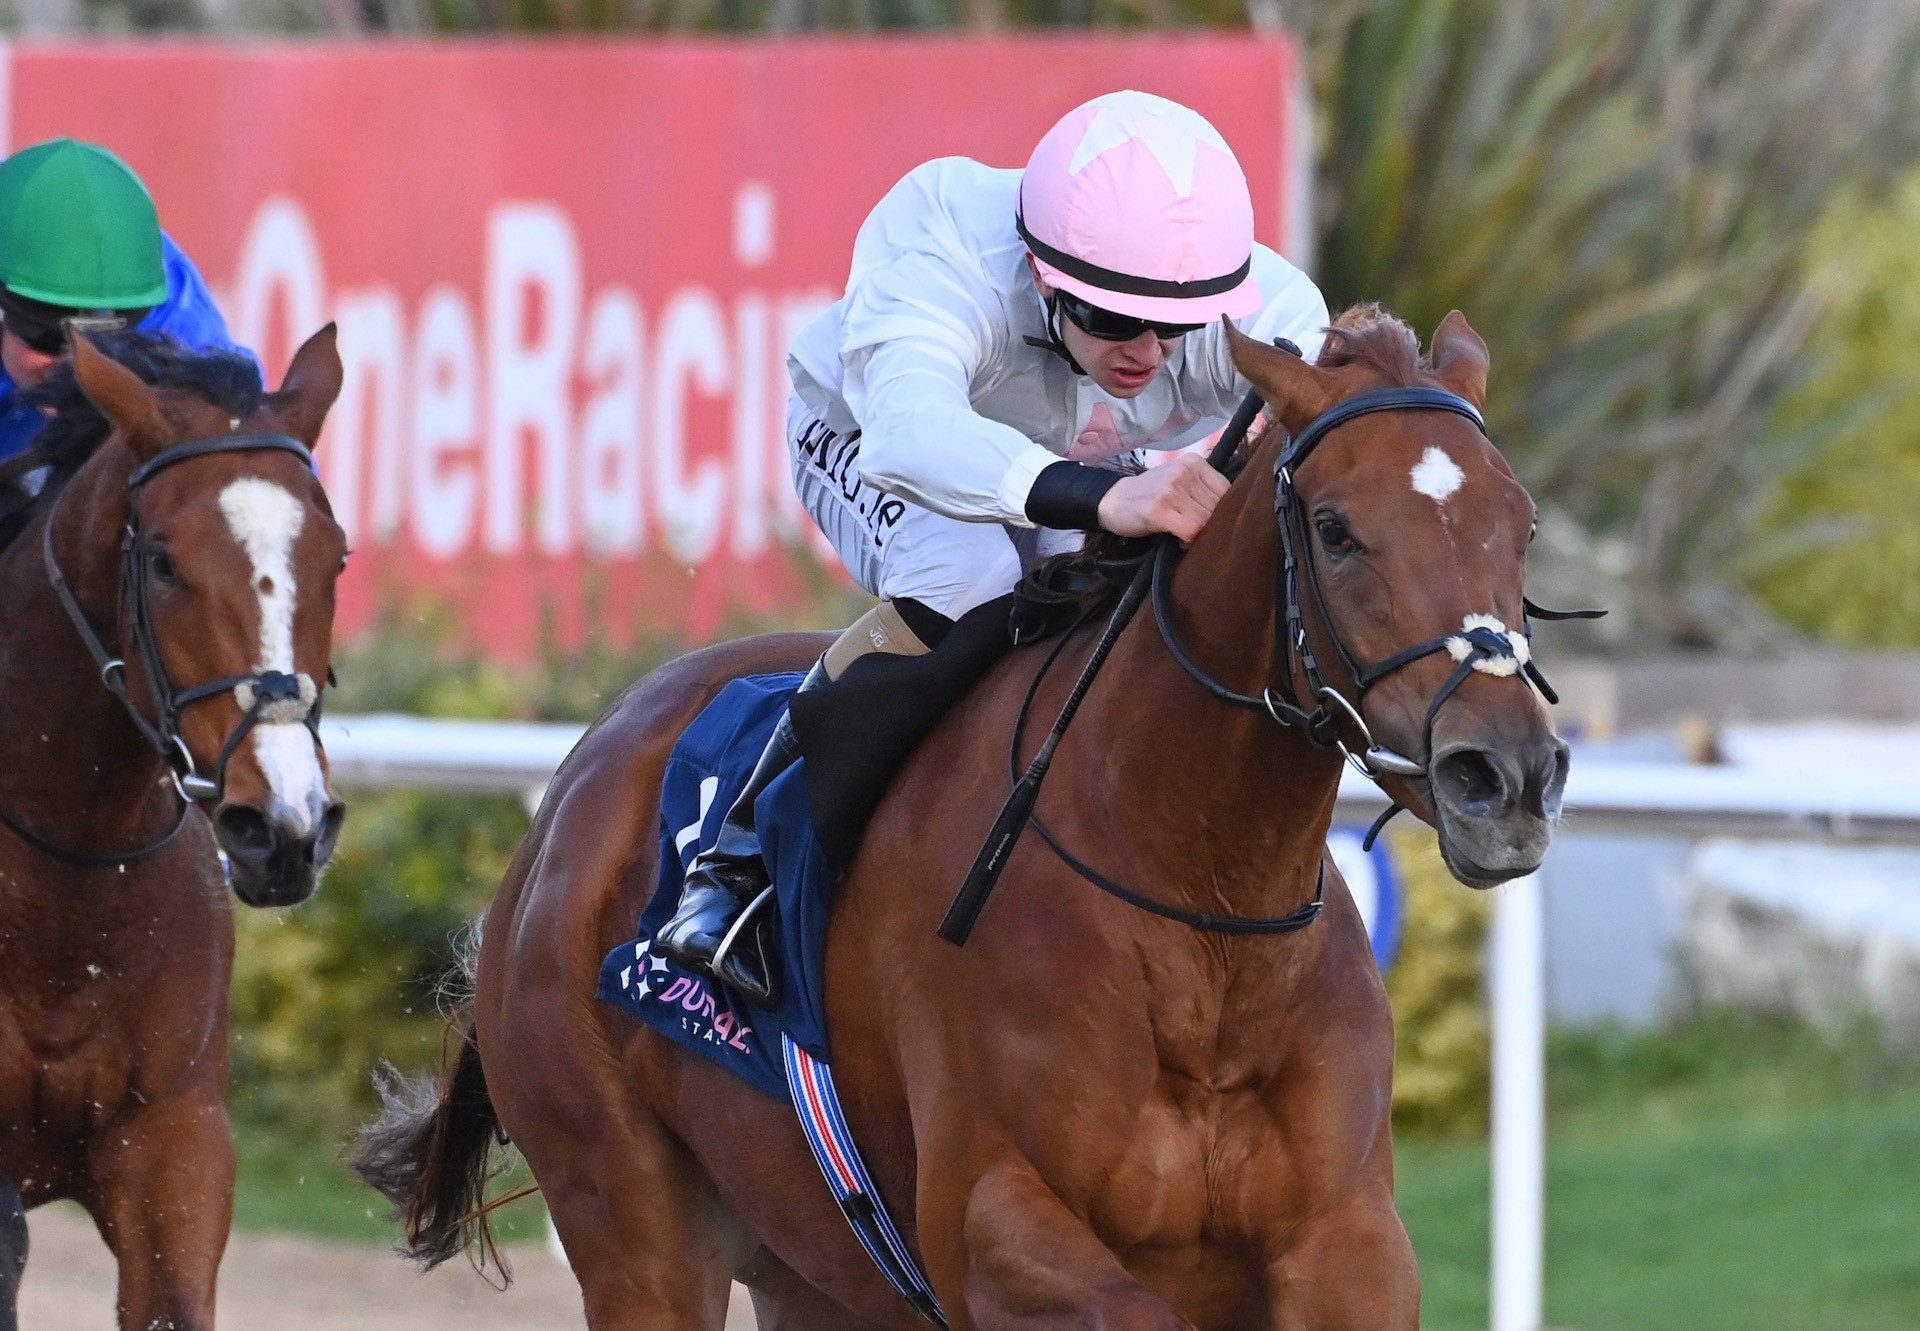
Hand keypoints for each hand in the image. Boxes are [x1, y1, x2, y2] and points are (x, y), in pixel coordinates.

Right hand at [1095, 454, 1229, 542]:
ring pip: (1207, 521)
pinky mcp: (1159, 510)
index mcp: (1194, 462)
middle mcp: (1185, 472)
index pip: (1227, 491)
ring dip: (1199, 534)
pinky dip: (1188, 541)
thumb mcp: (1178, 480)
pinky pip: (1191, 532)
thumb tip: (1234, 511)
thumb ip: (1204, 489)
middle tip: (1194, 530)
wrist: (1113, 500)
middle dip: (1211, 525)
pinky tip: (1177, 539)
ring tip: (1184, 534)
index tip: (1207, 519)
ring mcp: (1171, 490)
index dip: (1222, 511)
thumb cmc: (1151, 494)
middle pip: (1218, 508)